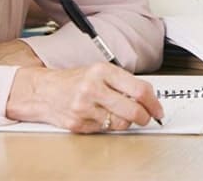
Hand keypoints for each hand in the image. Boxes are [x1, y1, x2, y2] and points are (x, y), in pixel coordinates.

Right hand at [7, 61, 163, 133]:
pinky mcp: (78, 124)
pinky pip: (104, 130)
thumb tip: (148, 97)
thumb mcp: (101, 71)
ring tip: (120, 114)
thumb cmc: (75, 80)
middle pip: (133, 110)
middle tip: (147, 117)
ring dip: (126, 122)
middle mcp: (93, 88)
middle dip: (144, 117)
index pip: (139, 89)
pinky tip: (101, 116)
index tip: (158, 108)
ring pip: (120, 123)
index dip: (153, 102)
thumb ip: (123, 82)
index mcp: (103, 71)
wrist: (44, 91)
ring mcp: (84, 107)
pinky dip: (108, 126)